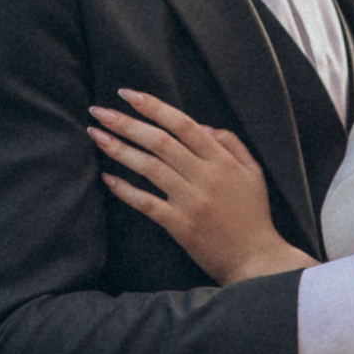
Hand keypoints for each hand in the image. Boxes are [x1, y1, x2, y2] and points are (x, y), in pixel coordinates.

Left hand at [88, 92, 308, 283]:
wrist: (257, 259)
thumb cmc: (254, 215)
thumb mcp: (253, 172)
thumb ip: (231, 144)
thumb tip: (202, 126)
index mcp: (222, 160)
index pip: (182, 124)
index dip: (153, 107)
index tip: (127, 94)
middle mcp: (205, 176)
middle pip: (160, 141)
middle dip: (126, 123)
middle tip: (99, 111)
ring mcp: (192, 201)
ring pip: (149, 167)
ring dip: (119, 149)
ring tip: (96, 135)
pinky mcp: (181, 226)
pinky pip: (147, 203)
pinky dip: (126, 190)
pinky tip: (107, 179)